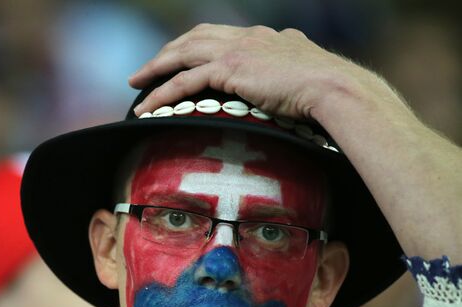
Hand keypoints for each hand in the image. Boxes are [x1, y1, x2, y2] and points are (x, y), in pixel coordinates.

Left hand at [129, 24, 372, 121]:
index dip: (194, 45)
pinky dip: (162, 93)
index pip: (217, 36)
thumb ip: (291, 62)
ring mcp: (235, 51)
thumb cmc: (326, 86)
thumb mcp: (305, 68)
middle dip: (167, 52)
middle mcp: (245, 38)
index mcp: (262, 37)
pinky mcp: (229, 70)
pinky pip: (184, 81)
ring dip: (156, 68)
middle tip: (147, 69)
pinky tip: (147, 106)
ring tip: (136, 82)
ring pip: (182, 54)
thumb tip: (291, 65)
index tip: (180, 58)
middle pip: (193, 38)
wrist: (334, 86)